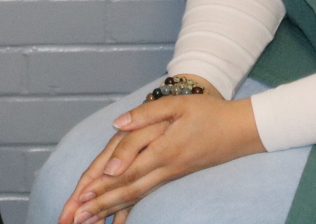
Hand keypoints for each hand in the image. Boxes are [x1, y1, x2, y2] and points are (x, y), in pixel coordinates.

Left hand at [57, 76, 265, 223]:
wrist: (239, 131)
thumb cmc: (209, 114)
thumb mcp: (178, 104)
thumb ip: (146, 114)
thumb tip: (118, 123)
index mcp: (164, 150)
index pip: (128, 171)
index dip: (104, 184)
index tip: (83, 196)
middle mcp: (165, 168)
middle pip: (128, 190)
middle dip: (101, 206)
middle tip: (76, 218)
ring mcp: (169, 175)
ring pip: (136, 196)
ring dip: (110, 210)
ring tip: (88, 221)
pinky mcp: (172, 177)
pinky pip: (145, 195)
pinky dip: (128, 207)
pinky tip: (117, 217)